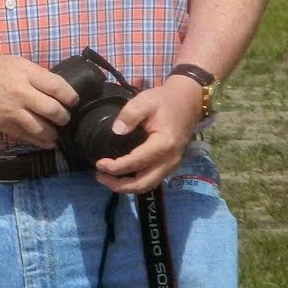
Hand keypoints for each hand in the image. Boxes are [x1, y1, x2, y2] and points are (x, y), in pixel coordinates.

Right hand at [0, 54, 78, 147]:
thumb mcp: (14, 63)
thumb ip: (35, 76)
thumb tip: (56, 90)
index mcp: (25, 72)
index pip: (59, 87)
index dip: (71, 97)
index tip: (72, 101)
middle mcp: (20, 92)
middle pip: (54, 110)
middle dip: (64, 117)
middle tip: (64, 117)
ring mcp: (10, 111)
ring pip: (42, 128)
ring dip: (53, 133)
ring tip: (55, 132)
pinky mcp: (1, 124)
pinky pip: (26, 137)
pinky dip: (39, 141)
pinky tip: (45, 141)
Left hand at [93, 76, 202, 192]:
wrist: (187, 102)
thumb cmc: (164, 101)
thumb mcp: (145, 100)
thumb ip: (130, 114)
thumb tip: (116, 131)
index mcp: (164, 144)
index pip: (136, 162)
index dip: (116, 167)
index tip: (99, 164)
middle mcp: (170, 160)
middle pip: (143, 183)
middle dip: (119, 185)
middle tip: (99, 176)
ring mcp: (172, 165)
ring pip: (148, 185)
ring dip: (126, 186)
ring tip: (106, 178)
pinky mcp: (170, 165)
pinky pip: (152, 180)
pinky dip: (135, 182)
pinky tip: (121, 175)